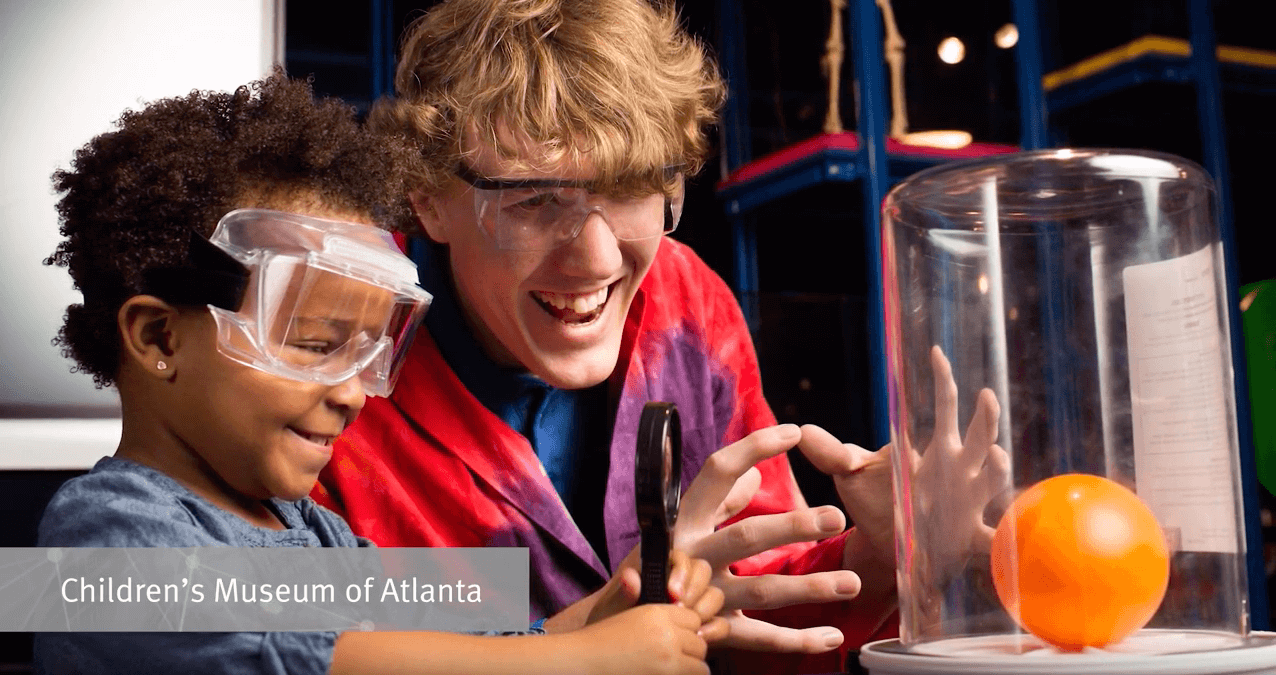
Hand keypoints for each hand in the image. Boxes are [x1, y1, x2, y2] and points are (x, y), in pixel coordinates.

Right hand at [567, 603, 710, 674]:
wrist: (582, 663)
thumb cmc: (597, 642)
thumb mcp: (619, 614)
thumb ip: (634, 596)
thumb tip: (633, 574)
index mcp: (655, 612)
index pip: (692, 617)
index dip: (685, 630)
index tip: (676, 640)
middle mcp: (666, 632)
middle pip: (699, 641)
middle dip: (690, 652)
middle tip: (673, 659)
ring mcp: (669, 656)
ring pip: (701, 662)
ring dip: (690, 667)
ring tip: (671, 668)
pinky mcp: (669, 674)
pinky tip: (667, 674)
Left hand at [587, 550, 728, 642]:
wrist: (613, 644)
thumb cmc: (612, 618)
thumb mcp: (612, 605)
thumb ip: (623, 591)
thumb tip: (630, 577)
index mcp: (660, 567)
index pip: (681, 557)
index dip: (681, 572)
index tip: (672, 592)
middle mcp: (681, 580)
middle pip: (703, 571)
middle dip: (694, 590)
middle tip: (680, 608)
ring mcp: (694, 601)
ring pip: (714, 594)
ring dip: (705, 608)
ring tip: (690, 624)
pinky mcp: (703, 623)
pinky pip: (720, 621)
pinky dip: (714, 628)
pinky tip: (701, 637)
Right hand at [669, 424, 861, 653]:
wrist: (617, 622)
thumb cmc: (654, 563)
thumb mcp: (679, 526)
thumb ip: (718, 502)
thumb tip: (754, 473)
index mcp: (683, 520)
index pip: (717, 473)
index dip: (753, 449)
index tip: (793, 433)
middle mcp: (689, 555)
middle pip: (744, 536)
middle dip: (792, 526)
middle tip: (836, 516)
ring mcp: (701, 597)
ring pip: (759, 590)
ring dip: (808, 587)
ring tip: (851, 581)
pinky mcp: (711, 633)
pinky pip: (758, 638)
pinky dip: (796, 641)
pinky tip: (831, 635)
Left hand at [799, 346, 1009, 579]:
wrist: (883, 546)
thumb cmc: (873, 500)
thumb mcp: (851, 474)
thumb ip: (831, 453)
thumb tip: (802, 431)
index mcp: (933, 450)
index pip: (944, 407)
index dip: (942, 380)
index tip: (936, 354)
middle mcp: (957, 471)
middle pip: (977, 437)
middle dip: (984, 418)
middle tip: (986, 396)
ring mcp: (967, 503)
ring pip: (989, 480)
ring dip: (995, 469)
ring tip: (994, 456)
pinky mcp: (968, 538)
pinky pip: (991, 537)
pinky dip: (1003, 537)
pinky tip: (1010, 534)